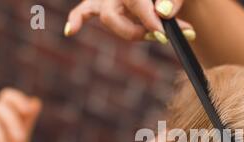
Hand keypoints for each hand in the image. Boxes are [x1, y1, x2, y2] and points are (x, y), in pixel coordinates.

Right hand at [64, 0, 195, 43]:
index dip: (149, 20)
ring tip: (157, 36)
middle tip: (162, 36)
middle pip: (115, 16)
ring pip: (109, 19)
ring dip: (132, 32)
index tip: (162, 35)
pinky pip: (84, 11)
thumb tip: (162, 14)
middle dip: (139, 31)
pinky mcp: (100, 4)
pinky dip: (77, 20)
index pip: (136, 2)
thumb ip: (173, 0)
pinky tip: (71, 30)